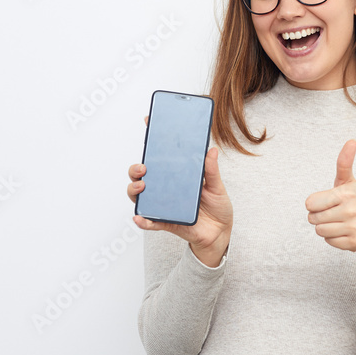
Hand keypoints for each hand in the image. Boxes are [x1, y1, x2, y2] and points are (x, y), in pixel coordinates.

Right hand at [127, 117, 232, 266]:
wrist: (220, 232)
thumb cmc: (217, 207)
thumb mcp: (217, 187)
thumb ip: (212, 171)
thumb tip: (211, 150)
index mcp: (178, 176)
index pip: (160, 157)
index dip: (153, 141)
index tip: (148, 122)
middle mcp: (166, 188)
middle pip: (142, 176)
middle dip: (136, 169)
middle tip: (144, 166)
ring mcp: (164, 205)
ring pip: (140, 196)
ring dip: (135, 190)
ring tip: (142, 186)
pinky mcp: (166, 222)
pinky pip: (151, 222)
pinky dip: (143, 220)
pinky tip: (139, 217)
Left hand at [305, 139, 355, 262]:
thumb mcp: (349, 182)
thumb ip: (344, 162)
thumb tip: (352, 140)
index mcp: (346, 193)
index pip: (310, 203)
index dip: (315, 204)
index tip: (327, 202)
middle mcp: (351, 210)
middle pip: (313, 219)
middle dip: (319, 217)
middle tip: (334, 213)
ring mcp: (354, 228)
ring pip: (320, 231)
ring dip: (326, 228)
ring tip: (339, 223)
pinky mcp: (354, 243)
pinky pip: (329, 242)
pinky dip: (333, 239)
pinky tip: (345, 232)